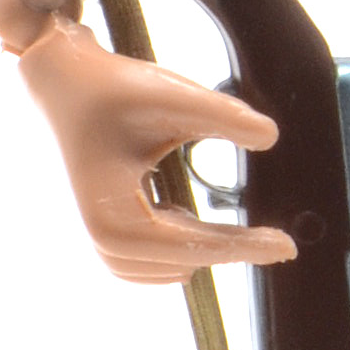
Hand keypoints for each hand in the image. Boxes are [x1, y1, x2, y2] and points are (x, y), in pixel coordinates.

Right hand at [0, 0, 293, 283]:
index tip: (286, 246)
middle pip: (179, 264)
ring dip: (198, 251)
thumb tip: (270, 137)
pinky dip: (175, 249)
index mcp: (112, 217)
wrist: (63, 81)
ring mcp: (97, 234)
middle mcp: (100, 236)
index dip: (243, 247)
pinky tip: (191, 218)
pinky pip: (145, 260)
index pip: (192, 247)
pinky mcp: (103, 224)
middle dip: (223, 250)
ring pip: (162, 269)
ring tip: (234, 229)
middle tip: (274, 238)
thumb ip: (223, 116)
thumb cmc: (111, 89)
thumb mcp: (172, 96)